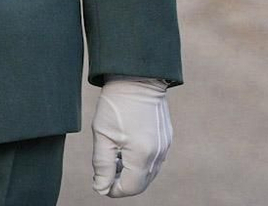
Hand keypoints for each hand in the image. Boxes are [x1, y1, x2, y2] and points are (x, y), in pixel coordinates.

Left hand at [91, 77, 171, 197]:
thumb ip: (102, 166)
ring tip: (114, 157)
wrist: (138, 78)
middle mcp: (158, 153)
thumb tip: (101, 188)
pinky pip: (154, 160)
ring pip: (149, 173)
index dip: (113, 190)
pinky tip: (126, 148)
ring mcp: (165, 145)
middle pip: (141, 184)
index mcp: (142, 154)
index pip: (130, 188)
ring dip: (132, 172)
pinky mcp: (166, 138)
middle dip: (122, 182)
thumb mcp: (103, 135)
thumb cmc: (117, 104)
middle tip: (106, 170)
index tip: (101, 181)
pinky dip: (140, 162)